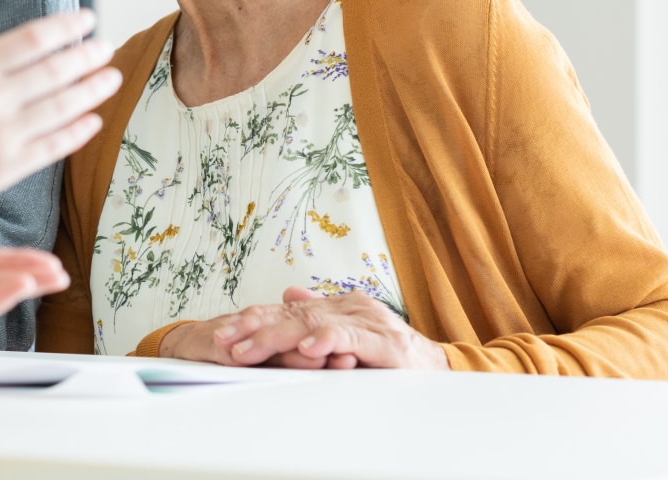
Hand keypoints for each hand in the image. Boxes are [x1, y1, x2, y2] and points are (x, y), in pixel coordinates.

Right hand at [0, 0, 120, 227]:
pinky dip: (77, 132)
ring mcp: (3, 137)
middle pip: (55, 71)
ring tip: (111, 77)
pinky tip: (92, 120)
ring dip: (92, 90)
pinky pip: (53, 146)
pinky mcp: (7, 169)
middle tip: (106, 46)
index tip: (87, 19)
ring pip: (62, 107)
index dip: (65, 27)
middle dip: (87, 55)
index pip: (32, 40)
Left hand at [162, 287, 447, 369]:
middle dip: (254, 328)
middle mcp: (351, 308)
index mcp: (341, 306)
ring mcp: (369, 324)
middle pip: (293, 315)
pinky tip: (307, 348)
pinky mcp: (387, 345)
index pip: (288, 311)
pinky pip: (352, 339)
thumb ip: (322, 315)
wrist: (443, 371)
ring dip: (278, 337)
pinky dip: (328, 341)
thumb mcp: (353, 333)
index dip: (254, 320)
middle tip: (225, 340)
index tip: (224, 333)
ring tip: (250, 348)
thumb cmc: (395, 357)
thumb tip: (288, 295)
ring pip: (314, 324)